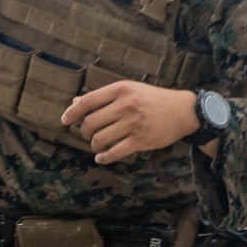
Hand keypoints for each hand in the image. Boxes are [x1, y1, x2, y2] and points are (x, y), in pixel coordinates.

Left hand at [61, 80, 214, 162]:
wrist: (183, 110)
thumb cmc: (152, 99)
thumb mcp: (129, 90)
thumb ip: (104, 97)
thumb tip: (76, 102)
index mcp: (121, 89)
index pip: (88, 101)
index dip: (72, 112)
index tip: (64, 120)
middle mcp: (126, 105)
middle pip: (91, 122)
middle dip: (84, 131)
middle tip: (87, 134)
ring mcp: (133, 123)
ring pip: (100, 139)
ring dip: (94, 144)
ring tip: (96, 144)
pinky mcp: (141, 140)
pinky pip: (115, 152)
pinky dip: (104, 157)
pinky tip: (101, 157)